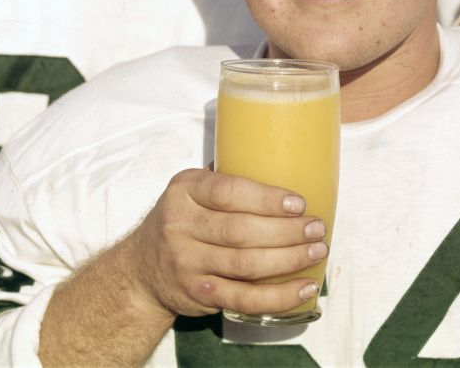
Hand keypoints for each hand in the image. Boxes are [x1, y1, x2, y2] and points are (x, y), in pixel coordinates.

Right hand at [122, 168, 327, 320]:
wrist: (142, 269)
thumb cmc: (184, 219)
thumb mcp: (193, 190)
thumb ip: (227, 178)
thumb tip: (285, 160)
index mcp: (185, 189)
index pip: (228, 191)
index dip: (267, 198)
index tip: (299, 203)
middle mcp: (181, 225)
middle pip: (241, 231)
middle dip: (287, 231)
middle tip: (317, 229)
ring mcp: (187, 263)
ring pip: (246, 265)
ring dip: (289, 260)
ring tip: (318, 251)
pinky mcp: (198, 294)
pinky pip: (244, 299)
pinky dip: (278, 297)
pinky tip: (304, 288)